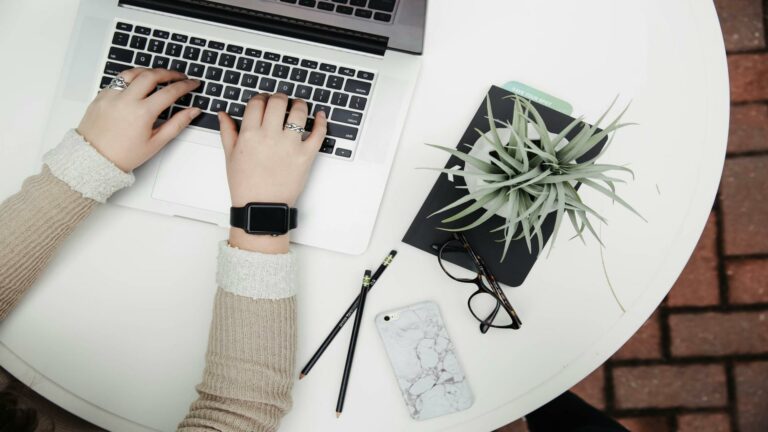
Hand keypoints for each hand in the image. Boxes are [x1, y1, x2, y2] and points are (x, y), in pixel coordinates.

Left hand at [77, 68, 201, 171]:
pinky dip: (131, 79)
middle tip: (179, 76)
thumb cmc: (123, 155)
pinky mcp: (101, 96)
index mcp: (142, 113)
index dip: (185, 86)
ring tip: (159, 75)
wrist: (94, 159)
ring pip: (133, 72)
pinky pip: (118, 80)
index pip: (170, 92)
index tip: (192, 84)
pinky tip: (138, 85)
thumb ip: (177, 124)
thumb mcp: (156, 143)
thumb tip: (193, 112)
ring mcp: (111, 95)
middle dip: (169, 73)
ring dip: (149, 71)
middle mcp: (126, 100)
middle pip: (152, 75)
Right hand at [219, 93, 326, 252]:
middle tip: (281, 100)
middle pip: (277, 102)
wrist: (261, 207)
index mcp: (249, 135)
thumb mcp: (230, 157)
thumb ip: (228, 132)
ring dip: (299, 104)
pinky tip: (320, 116)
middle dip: (279, 97)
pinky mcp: (305, 156)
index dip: (261, 98)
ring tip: (298, 105)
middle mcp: (270, 137)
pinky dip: (321, 122)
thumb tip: (223, 114)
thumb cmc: (246, 185)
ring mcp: (289, 146)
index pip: (257, 103)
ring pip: (298, 112)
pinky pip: (318, 133)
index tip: (264, 100)